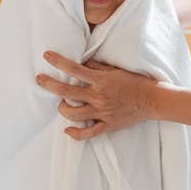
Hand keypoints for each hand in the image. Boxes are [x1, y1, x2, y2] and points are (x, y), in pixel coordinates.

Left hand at [36, 51, 156, 139]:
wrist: (151, 100)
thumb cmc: (134, 82)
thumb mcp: (115, 70)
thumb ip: (97, 67)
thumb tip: (81, 62)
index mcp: (100, 80)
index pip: (74, 69)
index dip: (58, 62)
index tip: (46, 56)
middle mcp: (98, 96)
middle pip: (66, 91)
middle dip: (49, 84)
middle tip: (39, 79)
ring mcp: (101, 113)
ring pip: (72, 114)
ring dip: (62, 108)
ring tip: (61, 104)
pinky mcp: (107, 125)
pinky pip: (87, 133)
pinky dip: (75, 133)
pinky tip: (67, 129)